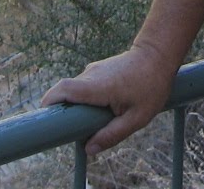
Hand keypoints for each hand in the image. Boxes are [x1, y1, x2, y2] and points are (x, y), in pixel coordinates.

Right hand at [40, 42, 177, 155]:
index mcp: (98, 86)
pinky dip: (85, 100)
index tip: (45, 118)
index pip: (64, 89)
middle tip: (73, 129)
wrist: (158, 54)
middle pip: (65, 93)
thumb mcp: (137, 118)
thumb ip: (112, 134)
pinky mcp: (97, 71)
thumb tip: (89, 149)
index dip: (50, 102)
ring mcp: (93, 70)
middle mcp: (91, 75)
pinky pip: (84, 87)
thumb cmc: (151, 85)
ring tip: (95, 119)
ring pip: (75, 91)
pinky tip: (104, 107)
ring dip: (77, 107)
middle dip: (63, 112)